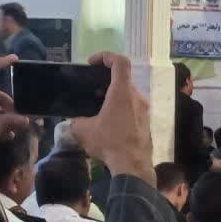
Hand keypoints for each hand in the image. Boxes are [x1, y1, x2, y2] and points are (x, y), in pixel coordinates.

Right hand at [69, 52, 155, 184]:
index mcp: (123, 92)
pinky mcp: (146, 122)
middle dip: (105, 80)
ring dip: (112, 96)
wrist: (132, 165)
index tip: (92, 63)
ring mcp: (144, 110)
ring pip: (128, 95)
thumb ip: (75, 120)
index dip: (106, 56)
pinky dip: (120, 108)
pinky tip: (107, 122)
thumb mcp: (83, 130)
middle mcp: (137, 97)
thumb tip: (74, 121)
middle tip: (90, 89)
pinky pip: (132, 108)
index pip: (120, 62)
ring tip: (96, 107)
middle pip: (123, 79)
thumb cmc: (109, 142)